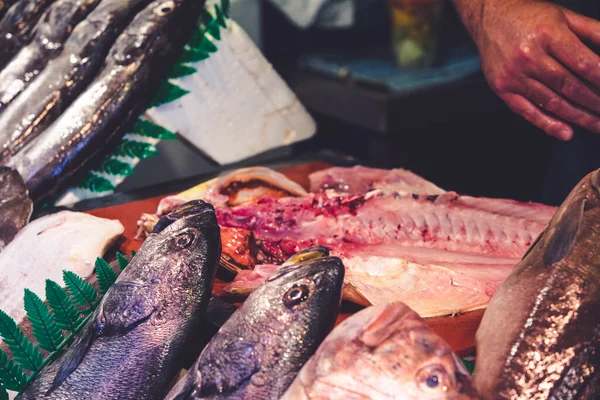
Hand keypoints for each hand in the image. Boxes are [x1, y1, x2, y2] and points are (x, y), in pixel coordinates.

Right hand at [467, 1, 599, 139]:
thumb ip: (593, 32)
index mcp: (548, 34)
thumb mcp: (564, 16)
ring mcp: (514, 75)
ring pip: (552, 102)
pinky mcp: (503, 88)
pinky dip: (548, 124)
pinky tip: (566, 132)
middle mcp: (529, 56)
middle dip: (595, 103)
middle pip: (569, 87)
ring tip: (597, 125)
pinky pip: (528, 111)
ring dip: (578, 117)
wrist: (489, 18)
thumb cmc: (529, 16)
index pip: (583, 64)